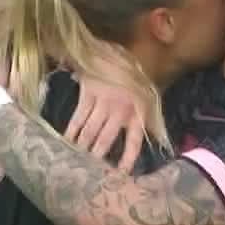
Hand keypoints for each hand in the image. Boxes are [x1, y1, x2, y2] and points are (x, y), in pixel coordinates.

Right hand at [66, 53, 145, 171]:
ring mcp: (103, 101)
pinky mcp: (88, 93)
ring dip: (82, 146)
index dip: (127, 159)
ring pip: (90, 130)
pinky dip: (72, 130)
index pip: (133, 141)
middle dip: (96, 156)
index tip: (120, 174)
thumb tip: (158, 143)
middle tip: (89, 171)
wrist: (116, 50)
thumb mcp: (148, 97)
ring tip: (75, 159)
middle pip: (106, 138)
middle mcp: (120, 109)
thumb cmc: (134, 77)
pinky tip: (66, 140)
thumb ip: (148, 120)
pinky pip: (79, 117)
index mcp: (138, 111)